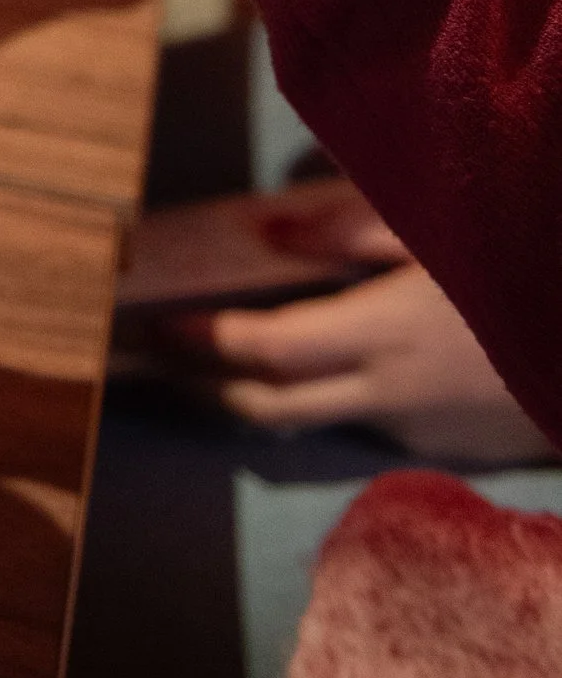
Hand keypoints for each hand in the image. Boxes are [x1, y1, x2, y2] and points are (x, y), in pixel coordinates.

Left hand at [160, 190, 549, 463]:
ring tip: (226, 356)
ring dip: (271, 394)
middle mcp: (391, 397)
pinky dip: (339, 396)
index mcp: (383, 334)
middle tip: (162, 358)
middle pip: (272, 408)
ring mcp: (422, 433)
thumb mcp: (438, 226)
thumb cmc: (519, 262)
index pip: (266, 350)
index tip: (158, 321)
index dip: (205, 340)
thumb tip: (268, 232)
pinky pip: (375, 423)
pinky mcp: (451, 452)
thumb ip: (348, 226)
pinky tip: (331, 364)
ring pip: (321, 419)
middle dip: (209, 384)